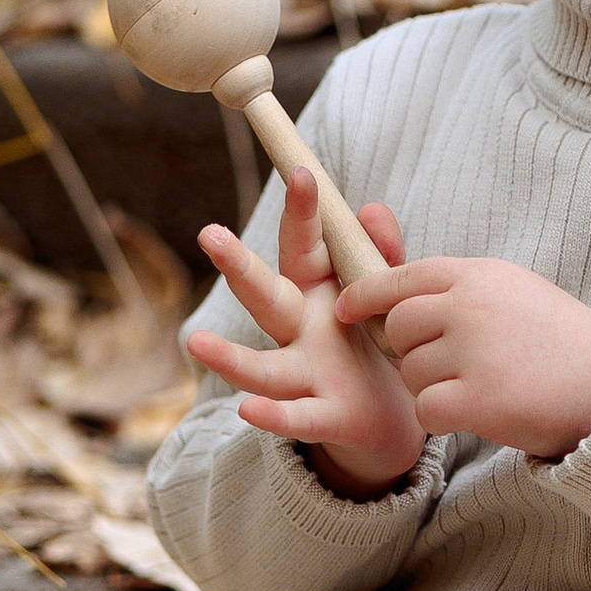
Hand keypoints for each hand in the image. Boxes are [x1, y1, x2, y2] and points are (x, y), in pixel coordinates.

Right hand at [189, 170, 426, 495]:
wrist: (394, 418)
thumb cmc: (379, 346)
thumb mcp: (385, 295)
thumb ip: (381, 256)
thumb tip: (370, 208)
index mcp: (317, 292)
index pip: (305, 247)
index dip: (303, 211)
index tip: (303, 172)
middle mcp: (300, 331)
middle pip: (264, 296)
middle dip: (237, 266)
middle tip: (209, 234)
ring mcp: (305, 375)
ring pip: (262, 367)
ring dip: (228, 357)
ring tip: (196, 342)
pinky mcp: (323, 416)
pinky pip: (296, 418)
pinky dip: (273, 416)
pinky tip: (248, 412)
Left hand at [337, 254, 590, 462]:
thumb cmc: (559, 339)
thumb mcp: (511, 291)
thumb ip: (457, 288)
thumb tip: (393, 291)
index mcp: (477, 275)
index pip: (401, 278)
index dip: (366, 295)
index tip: (346, 309)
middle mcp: (470, 306)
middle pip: (398, 328)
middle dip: (411, 350)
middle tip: (452, 365)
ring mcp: (474, 350)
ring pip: (411, 372)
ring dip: (433, 386)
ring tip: (481, 385)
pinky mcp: (480, 398)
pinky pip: (427, 408)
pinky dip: (443, 417)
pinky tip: (474, 413)